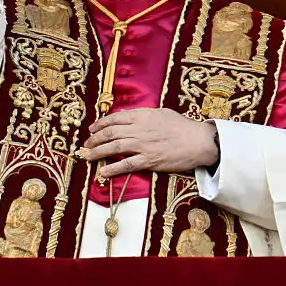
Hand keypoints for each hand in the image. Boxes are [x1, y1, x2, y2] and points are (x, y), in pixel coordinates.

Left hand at [78, 108, 218, 177]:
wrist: (198, 141)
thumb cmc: (183, 126)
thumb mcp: (162, 113)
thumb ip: (144, 114)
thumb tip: (130, 116)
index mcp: (143, 116)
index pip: (115, 118)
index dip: (101, 124)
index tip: (92, 128)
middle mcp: (140, 130)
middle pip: (110, 133)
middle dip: (95, 139)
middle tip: (87, 144)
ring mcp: (143, 146)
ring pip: (114, 148)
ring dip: (98, 152)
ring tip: (88, 156)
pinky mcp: (149, 161)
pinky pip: (126, 165)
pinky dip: (112, 169)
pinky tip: (102, 172)